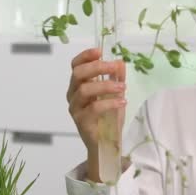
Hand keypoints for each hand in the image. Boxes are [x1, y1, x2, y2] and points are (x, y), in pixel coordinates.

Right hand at [67, 48, 125, 181]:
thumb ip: (116, 78)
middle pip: (77, 74)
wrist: (107, 143)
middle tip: (114, 67)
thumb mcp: (116, 94)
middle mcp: (73, 95)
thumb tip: (120, 62)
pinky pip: (93, 108)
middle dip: (96, 67)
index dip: (85, 56)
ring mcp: (75, 109)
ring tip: (123, 87)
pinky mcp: (81, 122)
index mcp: (78, 85)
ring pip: (84, 90)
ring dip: (105, 85)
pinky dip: (109, 102)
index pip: (75, 66)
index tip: (100, 51)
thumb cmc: (108, 117)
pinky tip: (122, 101)